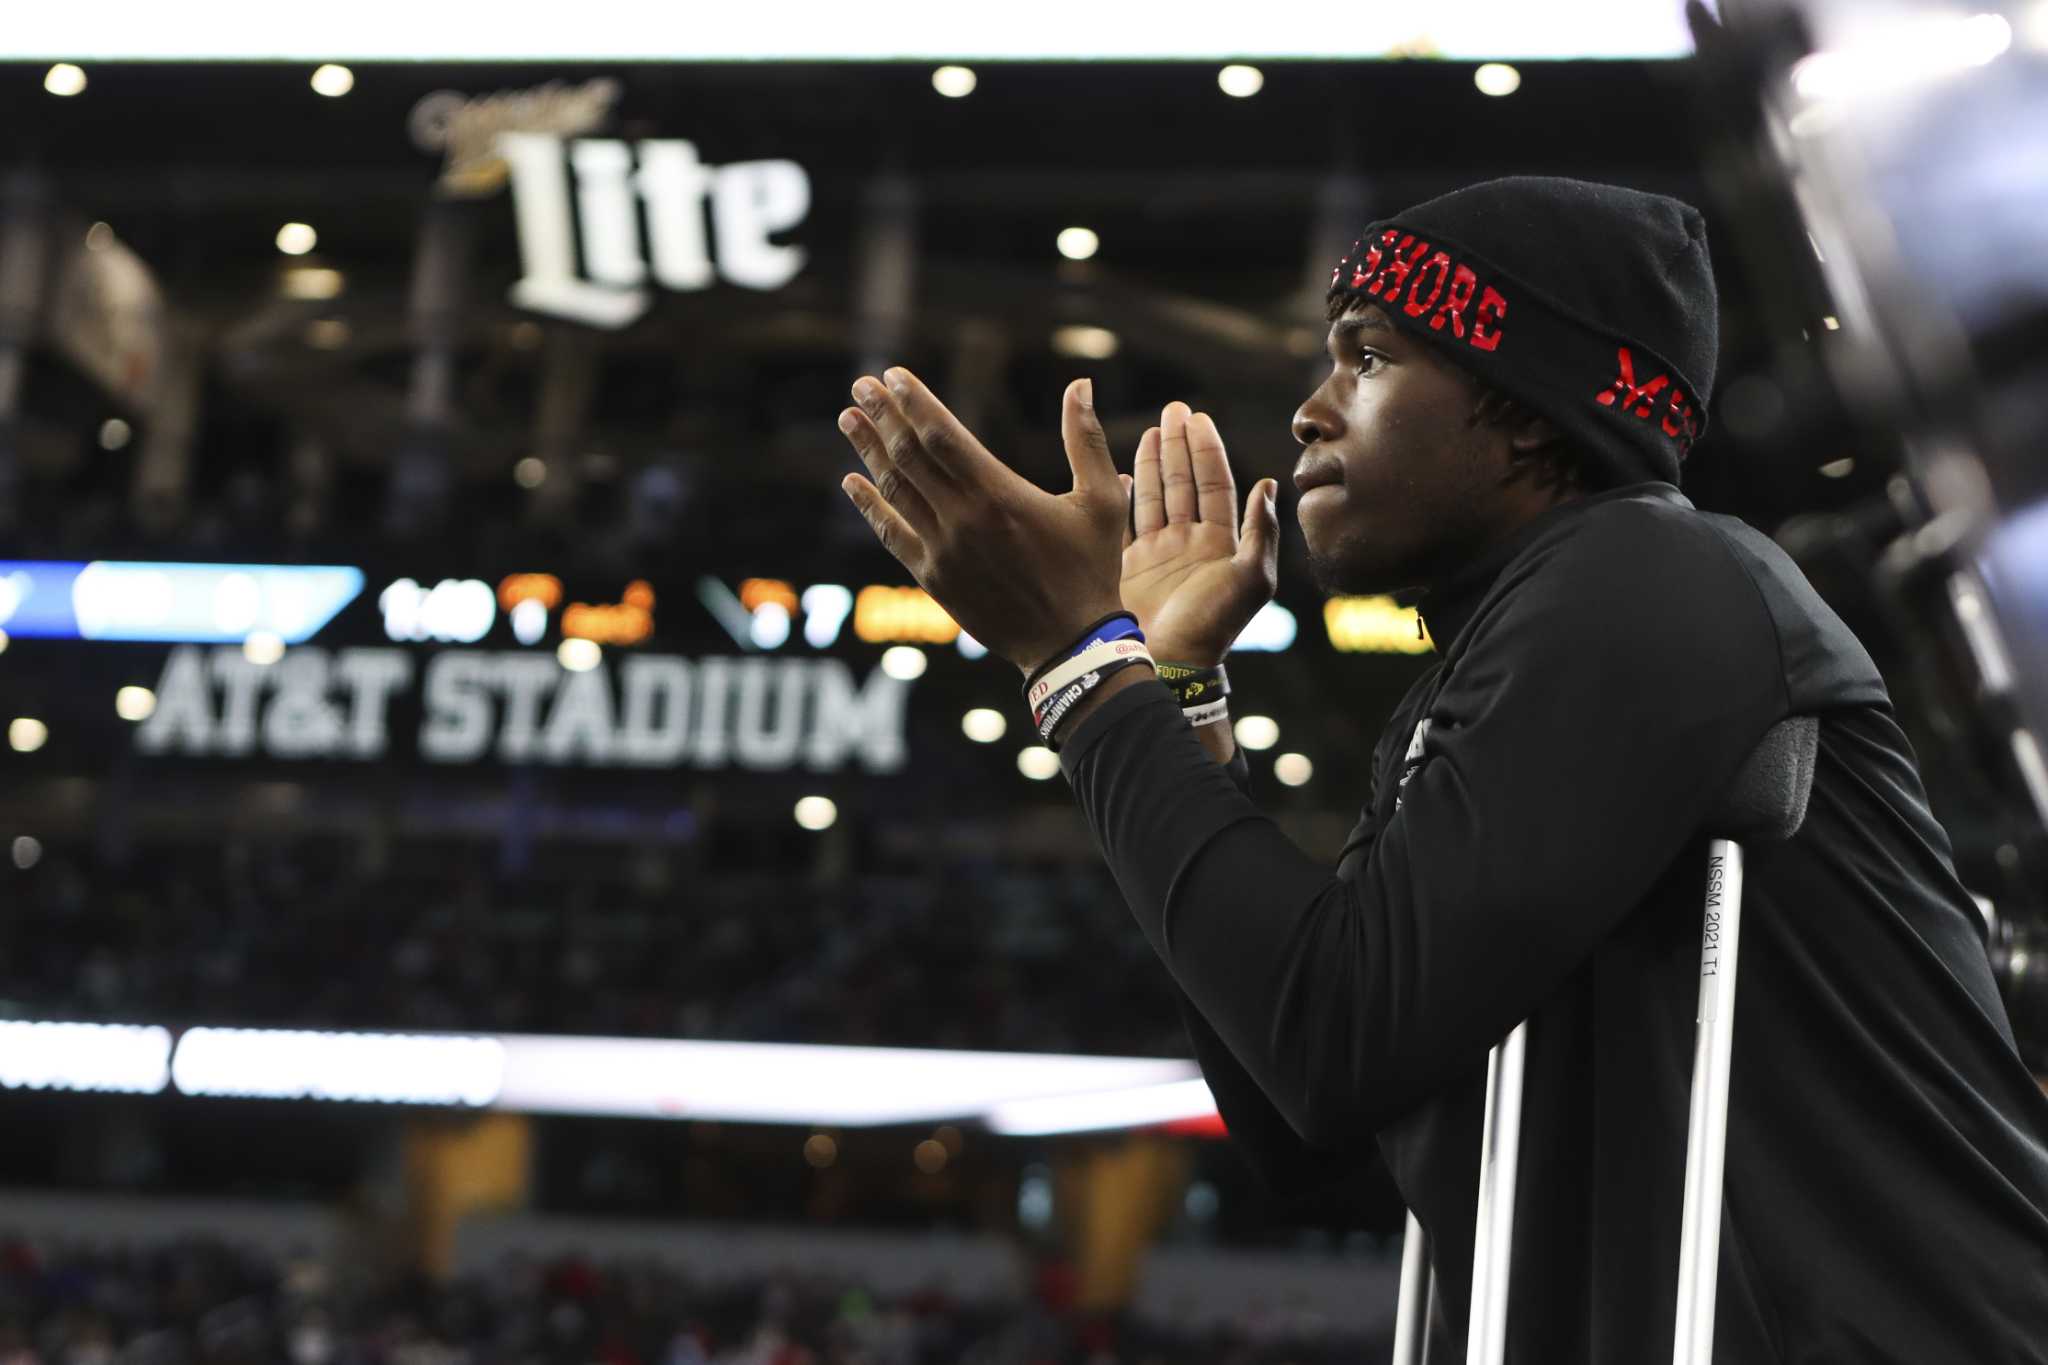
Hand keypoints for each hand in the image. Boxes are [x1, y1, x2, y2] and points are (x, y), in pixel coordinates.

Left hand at [836, 368, 1126, 674]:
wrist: (1069, 645)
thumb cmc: (1091, 571)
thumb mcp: (1103, 502)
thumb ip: (1086, 440)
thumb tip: (1080, 384)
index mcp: (1000, 494)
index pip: (942, 435)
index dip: (914, 402)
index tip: (892, 376)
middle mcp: (963, 518)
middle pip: (910, 456)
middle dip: (882, 417)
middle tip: (860, 388)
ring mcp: (943, 550)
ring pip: (895, 490)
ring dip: (868, 452)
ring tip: (848, 421)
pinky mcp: (933, 578)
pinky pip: (891, 534)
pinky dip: (869, 506)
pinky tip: (852, 483)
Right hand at [1119, 402, 1279, 665]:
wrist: (1169, 663)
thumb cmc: (1213, 625)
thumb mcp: (1253, 579)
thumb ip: (1263, 532)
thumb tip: (1268, 483)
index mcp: (1220, 543)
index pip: (1215, 485)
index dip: (1207, 450)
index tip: (1198, 417)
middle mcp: (1191, 544)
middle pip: (1185, 483)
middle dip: (1180, 446)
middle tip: (1173, 409)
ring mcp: (1160, 556)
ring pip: (1157, 497)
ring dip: (1156, 463)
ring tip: (1152, 430)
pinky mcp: (1131, 568)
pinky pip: (1128, 525)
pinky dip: (1126, 499)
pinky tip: (1124, 475)